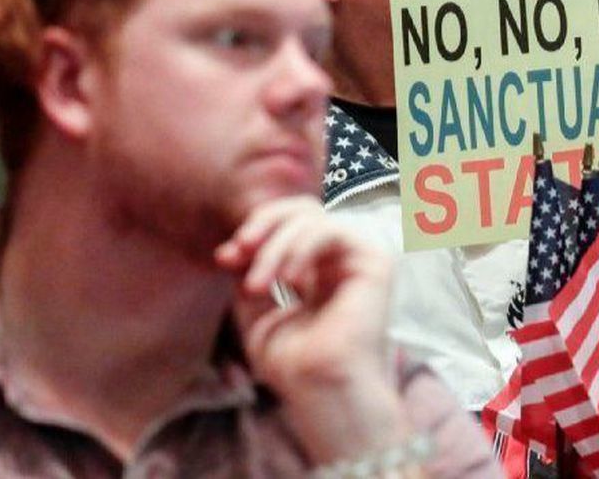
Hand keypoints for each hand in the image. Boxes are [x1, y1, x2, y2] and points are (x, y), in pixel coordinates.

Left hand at [215, 196, 407, 462]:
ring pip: (312, 219)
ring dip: (275, 247)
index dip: (254, 232)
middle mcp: (339, 261)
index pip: (287, 226)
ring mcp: (358, 259)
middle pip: (302, 210)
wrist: (318, 388)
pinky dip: (301, 247)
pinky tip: (289, 281)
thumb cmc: (293, 365)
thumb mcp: (255, 312)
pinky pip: (333, 230)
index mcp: (317, 271)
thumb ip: (250, 275)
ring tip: (259, 286)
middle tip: (238, 251)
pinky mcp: (374, 262)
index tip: (224, 258)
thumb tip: (233, 247)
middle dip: (262, 224)